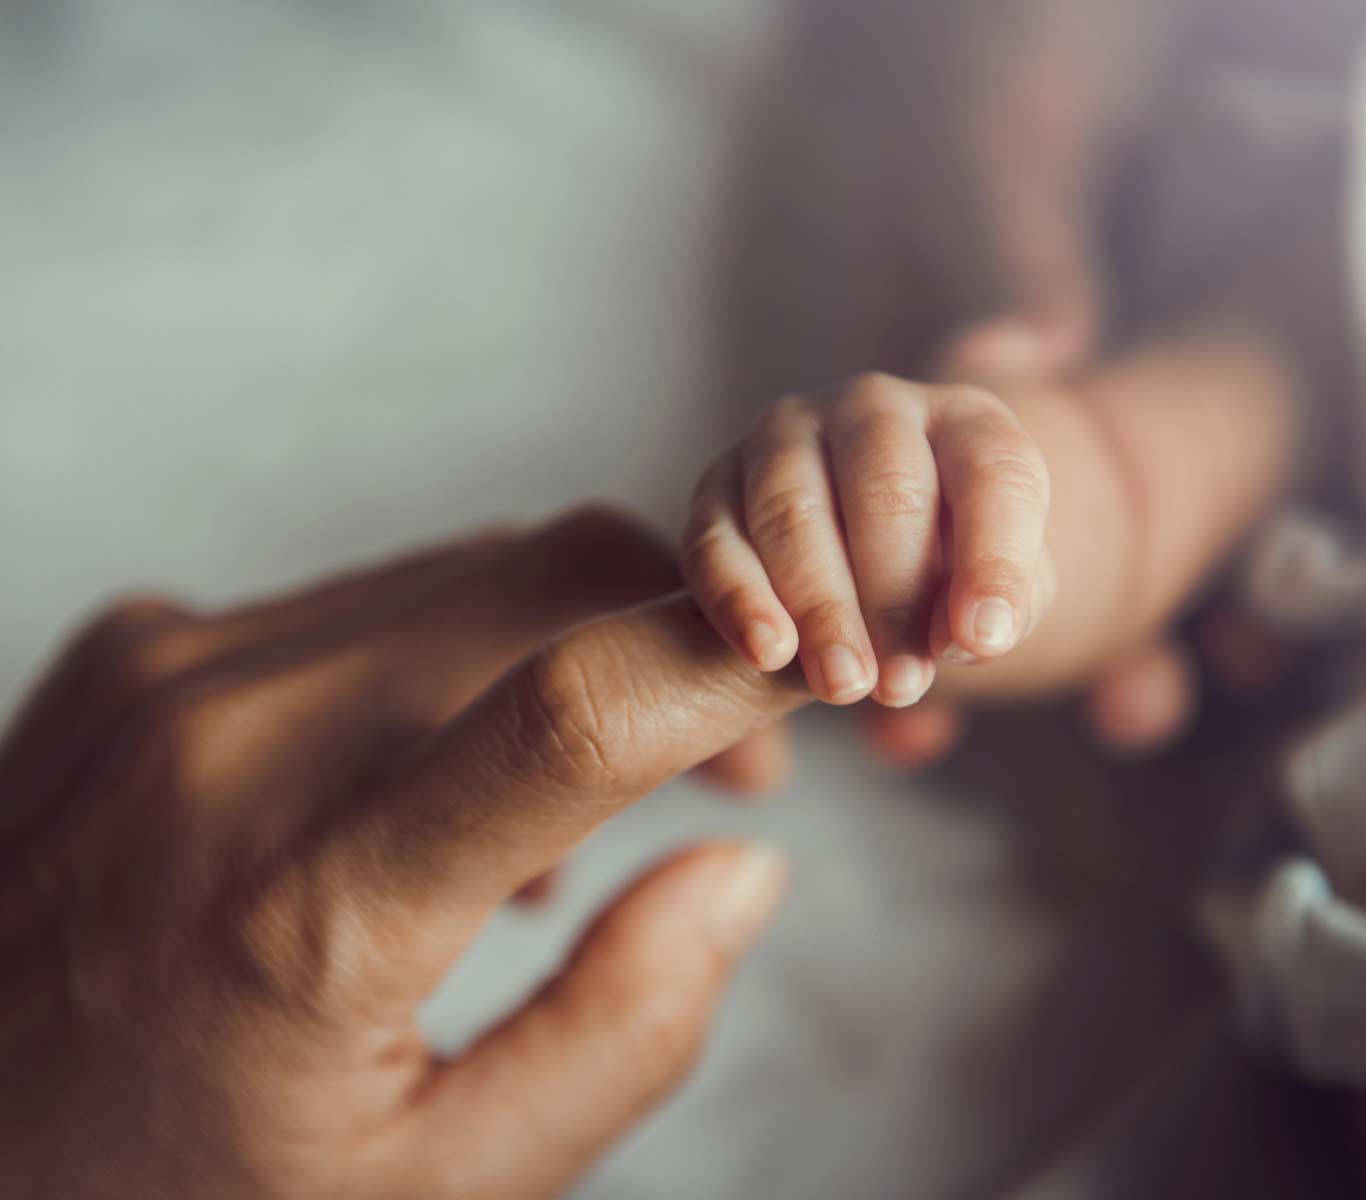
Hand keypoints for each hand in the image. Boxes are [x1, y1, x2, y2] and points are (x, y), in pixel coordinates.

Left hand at [0, 507, 806, 1198]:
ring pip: (468, 577)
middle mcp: (226, 747)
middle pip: (544, 587)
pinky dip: (452, 660)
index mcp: (305, 914)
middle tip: (734, 760)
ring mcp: (168, 670)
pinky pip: (368, 599)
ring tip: (559, 804)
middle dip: (681, 642)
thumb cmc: (177, 1196)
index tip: (828, 661)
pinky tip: (427, 778)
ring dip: (569, 651)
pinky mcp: (140, 640)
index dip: (734, 663)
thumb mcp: (431, 1196)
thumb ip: (620, 1032)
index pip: (577, 712)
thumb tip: (742, 867)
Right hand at [682, 373, 1053, 708]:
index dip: (992, 559)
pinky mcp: (717, 484)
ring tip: (844, 685)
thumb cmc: (947, 577)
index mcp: (963, 422)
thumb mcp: (996, 595)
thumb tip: (959, 638)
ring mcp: (784, 438)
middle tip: (901, 685)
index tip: (982, 642)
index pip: (994, 473)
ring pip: (794, 513)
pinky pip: (717, 540)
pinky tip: (769, 652)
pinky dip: (741, 598)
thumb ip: (1000, 613)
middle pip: (886, 489)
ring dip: (822, 608)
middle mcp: (872, 410)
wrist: (864, 565)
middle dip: (895, 597)